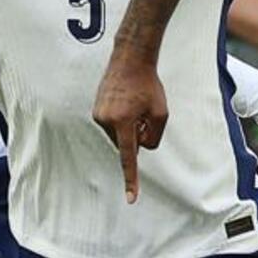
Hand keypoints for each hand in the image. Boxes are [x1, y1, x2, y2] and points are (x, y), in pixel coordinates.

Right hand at [92, 55, 168, 203]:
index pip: (129, 158)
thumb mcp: (161, 113)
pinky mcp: (96, 110)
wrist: (130, 60)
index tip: (131, 198)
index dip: (131, 179)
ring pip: (119, 136)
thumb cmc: (148, 85)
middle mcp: (106, 121)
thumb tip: (140, 147)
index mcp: (123, 122)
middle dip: (137, 136)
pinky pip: (112, 125)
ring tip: (134, 105)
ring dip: (129, 127)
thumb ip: (153, 137)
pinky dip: (121, 120)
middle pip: (126, 144)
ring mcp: (98, 115)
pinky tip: (126, 102)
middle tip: (144, 114)